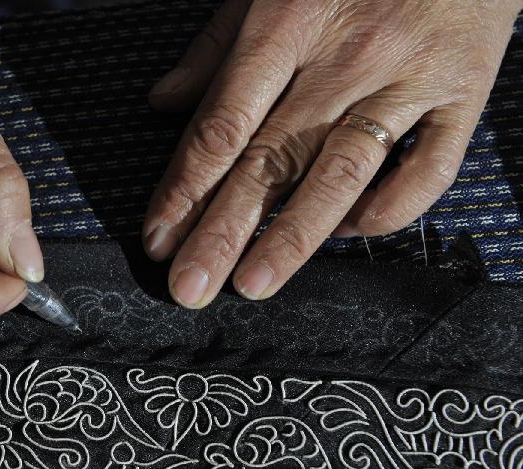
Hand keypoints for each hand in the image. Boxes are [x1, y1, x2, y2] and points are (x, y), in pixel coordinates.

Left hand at [144, 0, 520, 306]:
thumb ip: (215, 47)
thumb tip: (163, 102)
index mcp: (287, 25)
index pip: (222, 125)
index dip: (185, 188)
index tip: (158, 239)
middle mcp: (345, 57)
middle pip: (272, 160)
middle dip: (223, 231)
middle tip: (189, 287)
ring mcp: (407, 78)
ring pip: (341, 173)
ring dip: (293, 238)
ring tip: (252, 284)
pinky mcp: (463, 92)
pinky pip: (428, 169)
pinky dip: (387, 210)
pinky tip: (348, 232)